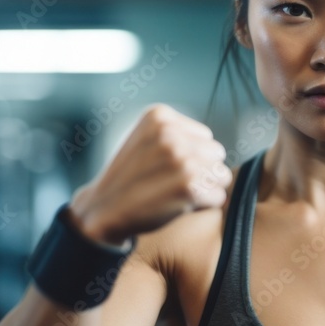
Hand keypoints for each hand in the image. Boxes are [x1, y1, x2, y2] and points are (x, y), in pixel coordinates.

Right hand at [67, 103, 230, 246]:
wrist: (103, 209)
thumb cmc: (130, 177)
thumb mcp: (146, 139)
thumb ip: (179, 134)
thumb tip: (219, 149)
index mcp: (159, 115)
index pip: (206, 137)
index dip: (191, 156)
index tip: (165, 167)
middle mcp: (171, 134)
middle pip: (217, 154)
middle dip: (201, 171)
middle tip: (171, 182)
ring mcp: (181, 159)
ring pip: (221, 175)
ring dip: (205, 188)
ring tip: (176, 193)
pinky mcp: (189, 186)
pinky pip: (218, 197)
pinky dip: (203, 206)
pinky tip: (177, 204)